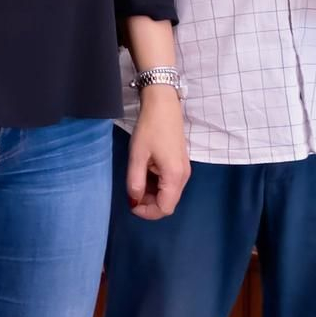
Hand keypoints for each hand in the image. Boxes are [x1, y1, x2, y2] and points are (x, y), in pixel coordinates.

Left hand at [127, 88, 189, 219]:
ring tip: (137, 179)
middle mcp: (184, 176)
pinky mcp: (181, 163)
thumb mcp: (137, 155)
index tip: (131, 203)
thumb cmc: (150, 128)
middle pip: (168, 203)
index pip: (165, 208)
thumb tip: (134, 201)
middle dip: (149, 203)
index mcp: (174, 176)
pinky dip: (157, 184)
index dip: (147, 212)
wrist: (163, 104)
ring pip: (169, 193)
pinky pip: (170, 183)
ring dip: (152, 194)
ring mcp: (184, 170)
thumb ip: (135, 182)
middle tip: (132, 191)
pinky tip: (146, 172)